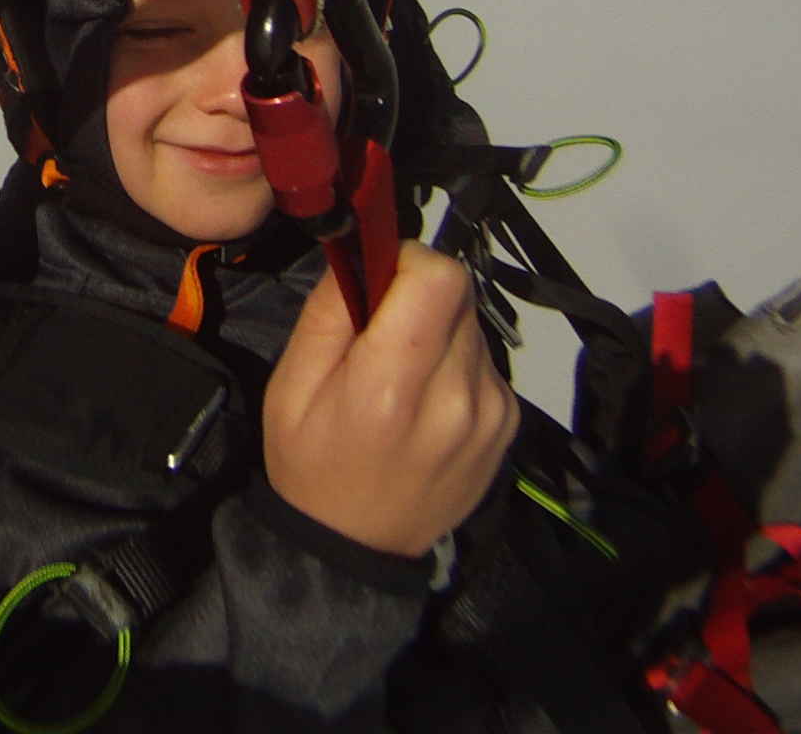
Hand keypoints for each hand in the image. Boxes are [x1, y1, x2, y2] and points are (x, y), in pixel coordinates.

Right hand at [260, 243, 517, 556]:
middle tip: (383, 333)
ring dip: (439, 331)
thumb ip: (329, 311)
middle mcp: (455, 398)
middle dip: (418, 296)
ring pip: (473, 325)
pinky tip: (429, 401)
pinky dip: (456, 364)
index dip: (409, 262)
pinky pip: (485, 361)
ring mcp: (491, 414)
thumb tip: (366, 252)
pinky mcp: (509, 425)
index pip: (440, 278)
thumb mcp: (291, 386)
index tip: (379, 282)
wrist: (357, 548)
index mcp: (391, 386)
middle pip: (459, 295)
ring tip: (405, 375)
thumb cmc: (311, 462)